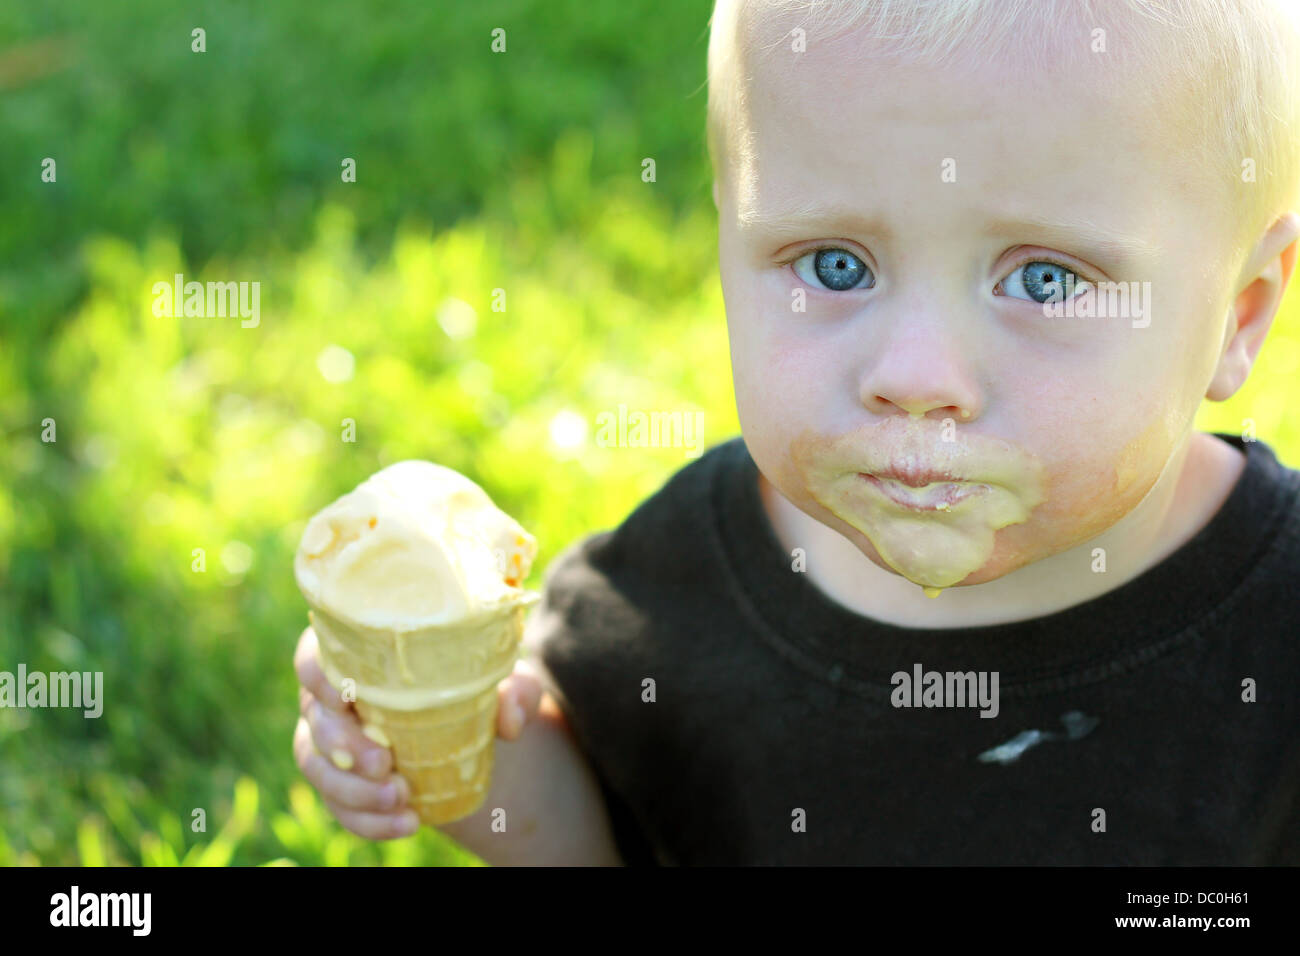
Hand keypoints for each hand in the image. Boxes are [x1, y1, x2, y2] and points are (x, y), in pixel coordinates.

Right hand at [292, 624, 546, 838]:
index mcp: (358, 655)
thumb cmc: (473, 685)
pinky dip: (368, 821)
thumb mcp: (504, 681)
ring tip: (402, 800)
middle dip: (342, 746)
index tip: (346, 696)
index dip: (318, 674)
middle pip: (315, 718)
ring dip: (353, 791)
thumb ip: (516, 688)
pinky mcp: (341, 782)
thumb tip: (510, 717)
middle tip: (384, 764)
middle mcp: (332, 697)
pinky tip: (407, 824)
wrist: (470, 728)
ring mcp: (330, 742)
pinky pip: (339, 806)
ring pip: (316, 767)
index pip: (316, 654)